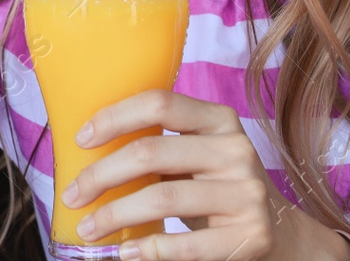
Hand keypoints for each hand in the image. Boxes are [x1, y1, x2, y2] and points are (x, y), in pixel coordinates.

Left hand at [60, 90, 345, 260]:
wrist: (277, 231)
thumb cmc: (215, 186)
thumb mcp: (197, 153)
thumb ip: (160, 143)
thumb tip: (84, 149)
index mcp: (220, 119)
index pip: (159, 103)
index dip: (114, 117)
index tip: (80, 140)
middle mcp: (237, 150)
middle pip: (151, 153)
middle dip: (100, 176)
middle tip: (72, 194)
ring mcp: (247, 193)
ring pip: (162, 199)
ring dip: (113, 215)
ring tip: (88, 227)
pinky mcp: (250, 235)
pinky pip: (185, 244)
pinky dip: (147, 249)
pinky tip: (125, 251)